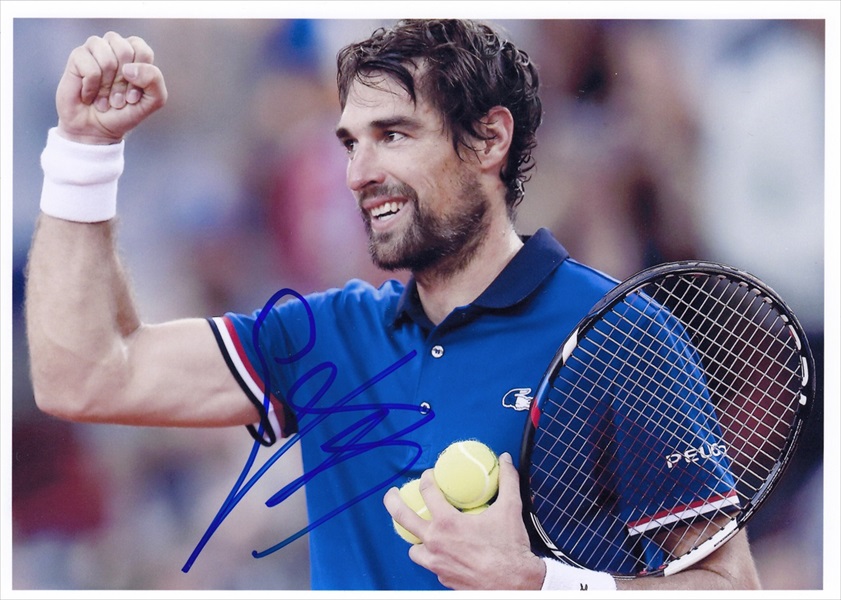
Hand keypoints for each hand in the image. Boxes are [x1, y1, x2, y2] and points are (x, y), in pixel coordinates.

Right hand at [55, 31, 166, 144]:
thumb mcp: (152, 101)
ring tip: (105, 98)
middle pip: (125, 51)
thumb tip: (128, 68)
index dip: (140, 76)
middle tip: (119, 98)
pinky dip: (92, 88)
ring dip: (108, 86)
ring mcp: (95, 49)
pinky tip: (89, 96)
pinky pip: (90, 69)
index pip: (143, 51)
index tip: (134, 95)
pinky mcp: (77, 57)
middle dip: (123, 82)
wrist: (97, 130)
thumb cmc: (125, 112)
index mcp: (135, 52)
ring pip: (107, 59)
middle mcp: (114, 46)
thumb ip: (154, 80)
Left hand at [383, 452, 544, 589]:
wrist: (515, 585)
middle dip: (393, 502)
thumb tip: (505, 460)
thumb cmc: (509, 550)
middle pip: (403, 518)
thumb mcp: (510, 509)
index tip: (428, 476)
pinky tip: (443, 551)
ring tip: (421, 531)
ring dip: (415, 538)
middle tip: (392, 494)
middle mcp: (436, 543)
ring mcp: (437, 563)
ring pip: (414, 549)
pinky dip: (434, 556)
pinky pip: (431, 565)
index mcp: (447, 523)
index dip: (426, 479)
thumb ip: (507, 481)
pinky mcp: (443, 579)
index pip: (427, 492)